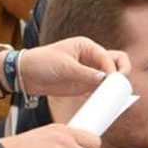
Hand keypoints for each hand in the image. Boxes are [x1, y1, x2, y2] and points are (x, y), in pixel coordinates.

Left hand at [13, 36, 130, 95]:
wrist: (26, 75)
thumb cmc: (42, 62)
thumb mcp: (64, 67)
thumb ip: (85, 73)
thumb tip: (104, 79)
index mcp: (87, 47)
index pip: (109, 57)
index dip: (113, 69)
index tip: (111, 81)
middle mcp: (91, 58)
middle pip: (116, 62)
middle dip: (121, 72)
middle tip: (120, 85)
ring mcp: (88, 72)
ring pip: (109, 77)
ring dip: (112, 86)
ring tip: (111, 96)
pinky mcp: (83, 84)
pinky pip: (99, 89)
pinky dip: (103, 94)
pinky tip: (99, 100)